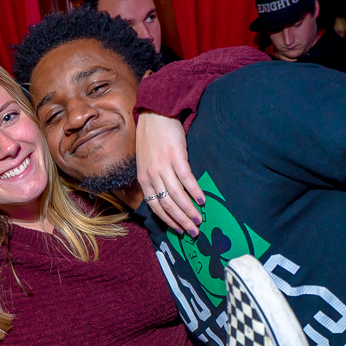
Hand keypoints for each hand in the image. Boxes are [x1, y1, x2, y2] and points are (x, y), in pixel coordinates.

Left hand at [135, 112, 204, 235]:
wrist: (155, 113)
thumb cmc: (151, 138)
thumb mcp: (145, 161)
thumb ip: (153, 178)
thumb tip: (166, 196)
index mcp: (143, 178)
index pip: (155, 207)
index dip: (168, 221)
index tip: (179, 231)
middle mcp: (151, 175)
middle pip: (167, 205)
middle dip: (180, 221)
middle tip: (193, 232)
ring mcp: (163, 166)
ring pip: (176, 195)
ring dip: (189, 210)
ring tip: (199, 220)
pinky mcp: (176, 156)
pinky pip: (186, 179)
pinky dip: (195, 191)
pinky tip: (202, 200)